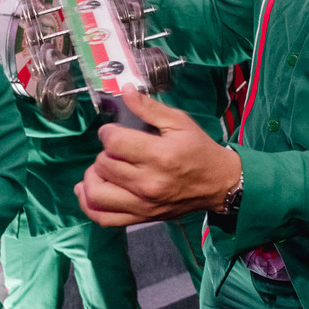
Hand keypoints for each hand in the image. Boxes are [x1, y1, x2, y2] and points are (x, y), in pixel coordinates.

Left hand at [76, 90, 241, 226]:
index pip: (114, 143)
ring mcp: (143, 204)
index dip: (108, 132)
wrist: (218, 184)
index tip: (113, 131)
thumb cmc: (199, 150)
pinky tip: (90, 191)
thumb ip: (149, 108)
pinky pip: (104, 218)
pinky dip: (90, 205)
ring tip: (102, 169)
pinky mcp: (142, 217)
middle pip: (103, 165)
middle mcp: (149, 182)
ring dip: (93, 178)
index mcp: (159, 155)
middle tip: (116, 149)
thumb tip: (125, 90)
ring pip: (96, 193)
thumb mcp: (180, 122)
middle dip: (104, 153)